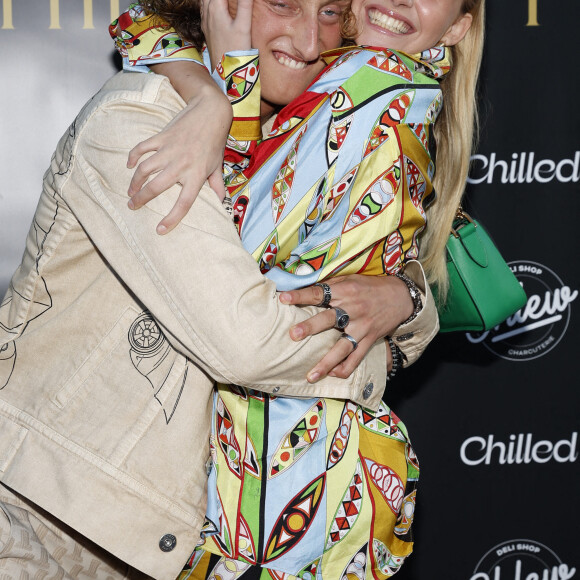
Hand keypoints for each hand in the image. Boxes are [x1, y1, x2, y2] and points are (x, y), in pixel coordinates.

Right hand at [127, 64, 232, 233]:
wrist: (210, 112)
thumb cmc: (215, 141)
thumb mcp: (218, 165)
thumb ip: (216, 184)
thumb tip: (220, 201)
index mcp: (196, 175)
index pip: (183, 203)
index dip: (171, 219)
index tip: (160, 230)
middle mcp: (181, 165)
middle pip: (156, 188)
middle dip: (141, 199)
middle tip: (132, 206)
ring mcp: (169, 150)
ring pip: (144, 169)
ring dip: (134, 182)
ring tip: (130, 191)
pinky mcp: (161, 137)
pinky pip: (142, 149)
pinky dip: (133, 157)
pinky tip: (129, 165)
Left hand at [202, 0, 252, 70]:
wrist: (225, 70)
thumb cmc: (235, 49)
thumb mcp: (243, 26)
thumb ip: (245, 5)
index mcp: (216, 7)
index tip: (241, 1)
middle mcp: (207, 12)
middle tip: (234, 2)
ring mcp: (205, 21)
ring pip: (205, 0)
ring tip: (225, 2)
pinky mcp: (206, 29)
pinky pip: (204, 9)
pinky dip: (209, 3)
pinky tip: (214, 5)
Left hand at [279, 275, 412, 380]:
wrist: (400, 296)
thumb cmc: (369, 287)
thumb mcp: (349, 280)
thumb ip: (329, 287)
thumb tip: (304, 290)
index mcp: (344, 291)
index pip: (318, 293)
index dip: (300, 295)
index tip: (283, 298)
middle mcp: (353, 310)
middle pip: (329, 319)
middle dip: (311, 327)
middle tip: (294, 334)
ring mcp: (362, 327)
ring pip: (342, 347)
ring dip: (326, 362)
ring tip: (310, 375)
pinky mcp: (370, 340)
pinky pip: (356, 358)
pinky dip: (344, 369)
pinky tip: (331, 375)